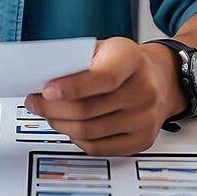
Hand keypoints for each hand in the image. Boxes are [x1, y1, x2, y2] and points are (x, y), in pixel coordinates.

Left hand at [25, 37, 185, 155]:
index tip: (46, 90)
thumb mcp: (104, 48)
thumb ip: (77, 60)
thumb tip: (43, 78)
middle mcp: (143, 90)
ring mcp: (144, 118)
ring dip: (60, 124)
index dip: (71, 87)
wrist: (161, 79)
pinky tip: (69, 127)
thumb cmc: (124, 62)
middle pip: (88, 109)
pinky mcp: (141, 140)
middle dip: (52, 108)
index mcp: (131, 60)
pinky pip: (99, 147)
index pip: (102, 78)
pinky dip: (77, 139)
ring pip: (89, 131)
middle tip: (35, 102)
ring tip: (48, 113)